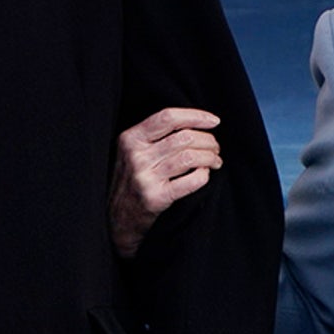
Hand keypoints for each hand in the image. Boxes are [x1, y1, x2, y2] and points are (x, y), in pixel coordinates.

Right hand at [109, 108, 220, 257]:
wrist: (117, 218)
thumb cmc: (131, 179)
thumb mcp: (132, 151)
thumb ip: (155, 136)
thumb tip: (196, 123)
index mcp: (131, 138)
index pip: (168, 117)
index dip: (195, 116)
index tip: (214, 121)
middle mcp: (136, 156)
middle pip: (184, 137)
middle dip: (208, 140)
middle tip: (216, 147)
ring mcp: (145, 177)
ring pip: (190, 157)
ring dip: (210, 157)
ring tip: (215, 161)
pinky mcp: (155, 197)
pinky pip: (190, 181)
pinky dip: (204, 175)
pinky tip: (205, 175)